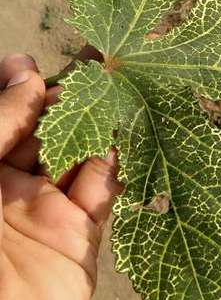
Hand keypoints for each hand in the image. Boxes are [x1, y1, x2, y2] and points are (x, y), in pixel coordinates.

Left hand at [0, 53, 121, 299]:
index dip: (19, 85)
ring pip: (78, 154)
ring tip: (121, 83)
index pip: (4, 116)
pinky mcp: (80, 239)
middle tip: (97, 61)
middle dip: (68, 97)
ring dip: (99, 122)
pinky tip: (129, 130)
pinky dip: (117, 161)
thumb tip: (27, 70)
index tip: (33, 60)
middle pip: (44, 128)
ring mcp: (45, 211)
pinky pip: (103, 191)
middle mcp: (8, 186)